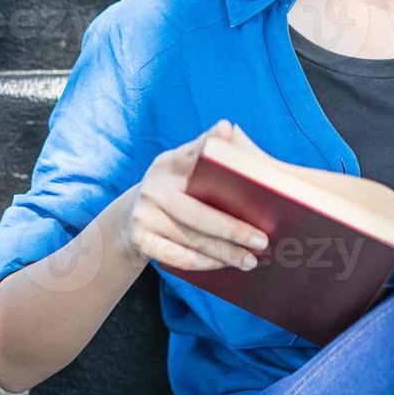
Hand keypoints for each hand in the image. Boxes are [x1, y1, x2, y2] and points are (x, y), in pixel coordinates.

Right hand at [121, 119, 268, 271]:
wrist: (131, 217)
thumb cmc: (176, 190)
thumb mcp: (184, 170)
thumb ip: (207, 157)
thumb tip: (232, 133)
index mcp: (168, 163)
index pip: (191, 152)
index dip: (208, 143)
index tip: (226, 130)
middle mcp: (153, 187)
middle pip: (198, 213)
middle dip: (233, 229)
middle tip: (262, 241)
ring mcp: (144, 215)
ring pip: (191, 238)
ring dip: (225, 252)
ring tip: (251, 259)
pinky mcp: (140, 239)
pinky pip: (178, 257)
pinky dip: (204, 262)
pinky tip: (224, 264)